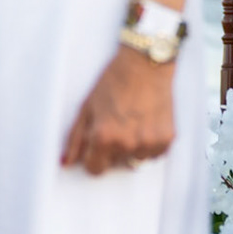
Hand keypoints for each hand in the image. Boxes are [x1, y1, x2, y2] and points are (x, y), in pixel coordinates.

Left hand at [62, 47, 176, 174]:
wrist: (146, 64)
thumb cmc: (114, 81)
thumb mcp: (87, 106)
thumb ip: (75, 138)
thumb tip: (66, 163)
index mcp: (103, 137)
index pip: (95, 169)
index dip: (94, 157)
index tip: (98, 145)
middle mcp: (127, 143)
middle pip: (116, 165)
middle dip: (113, 150)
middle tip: (118, 124)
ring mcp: (149, 142)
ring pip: (136, 161)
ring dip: (133, 148)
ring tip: (134, 122)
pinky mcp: (167, 138)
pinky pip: (155, 155)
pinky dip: (151, 144)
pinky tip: (147, 123)